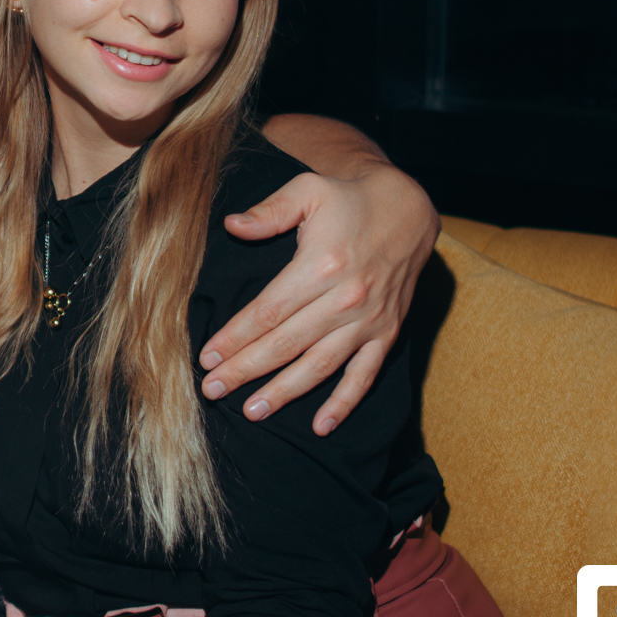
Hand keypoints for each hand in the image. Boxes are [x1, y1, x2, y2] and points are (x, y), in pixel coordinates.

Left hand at [196, 164, 437, 434]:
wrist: (408, 209)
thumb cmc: (348, 200)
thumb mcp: (308, 190)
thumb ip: (269, 211)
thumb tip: (231, 225)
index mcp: (320, 265)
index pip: (268, 312)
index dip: (235, 337)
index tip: (207, 357)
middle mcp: (345, 299)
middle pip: (285, 344)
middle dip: (246, 370)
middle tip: (212, 390)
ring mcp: (369, 320)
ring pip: (319, 366)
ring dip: (285, 392)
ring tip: (252, 411)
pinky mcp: (387, 333)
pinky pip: (364, 375)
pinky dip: (344, 403)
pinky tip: (320, 426)